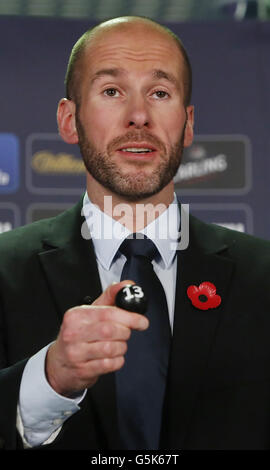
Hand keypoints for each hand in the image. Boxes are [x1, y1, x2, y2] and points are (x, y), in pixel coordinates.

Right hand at [45, 280, 148, 396]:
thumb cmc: (77, 335)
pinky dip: (117, 361)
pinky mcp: (82, 370)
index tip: (142, 321)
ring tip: (117, 345)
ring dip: (121, 347)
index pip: (108, 313)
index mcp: (76, 315)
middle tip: (125, 333)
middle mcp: (74, 333)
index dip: (130, 317)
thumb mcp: (89, 312)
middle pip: (111, 331)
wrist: (58, 364)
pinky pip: (110, 364)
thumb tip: (128, 285)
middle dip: (125, 332)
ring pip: (112, 349)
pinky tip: (112, 357)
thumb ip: (110, 297)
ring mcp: (76, 353)